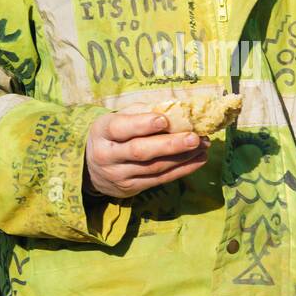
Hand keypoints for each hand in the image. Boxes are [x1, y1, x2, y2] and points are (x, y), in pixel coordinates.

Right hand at [84, 111, 209, 199]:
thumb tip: (175, 107)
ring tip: (203, 145)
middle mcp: (108, 156)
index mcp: (102, 132)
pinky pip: (161, 180)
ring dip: (182, 156)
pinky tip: (199, 159)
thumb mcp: (118, 118)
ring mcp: (119, 175)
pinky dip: (182, 169)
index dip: (142, 124)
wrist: (91, 168)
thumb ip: (142, 112)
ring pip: (154, 167)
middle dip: (170, 144)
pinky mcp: (132, 188)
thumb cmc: (112, 135)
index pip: (121, 128)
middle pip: (140, 151)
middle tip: (194, 137)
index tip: (164, 120)